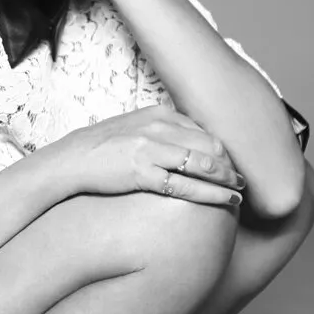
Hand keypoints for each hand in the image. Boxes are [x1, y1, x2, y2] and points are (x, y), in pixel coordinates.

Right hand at [53, 105, 244, 206]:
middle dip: (230, 163)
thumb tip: (189, 143)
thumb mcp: (135, 127)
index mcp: (160, 114)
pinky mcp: (143, 173)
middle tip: (241, 179)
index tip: (229, 163)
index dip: (221, 149)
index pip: (203, 130)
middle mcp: (159, 128)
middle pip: (210, 145)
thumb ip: (163, 130)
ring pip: (204, 164)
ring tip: (239, 190)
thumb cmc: (103, 147)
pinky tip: (225, 200)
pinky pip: (186, 185)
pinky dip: (211, 194)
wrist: (72, 159)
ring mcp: (151, 150)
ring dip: (227, 179)